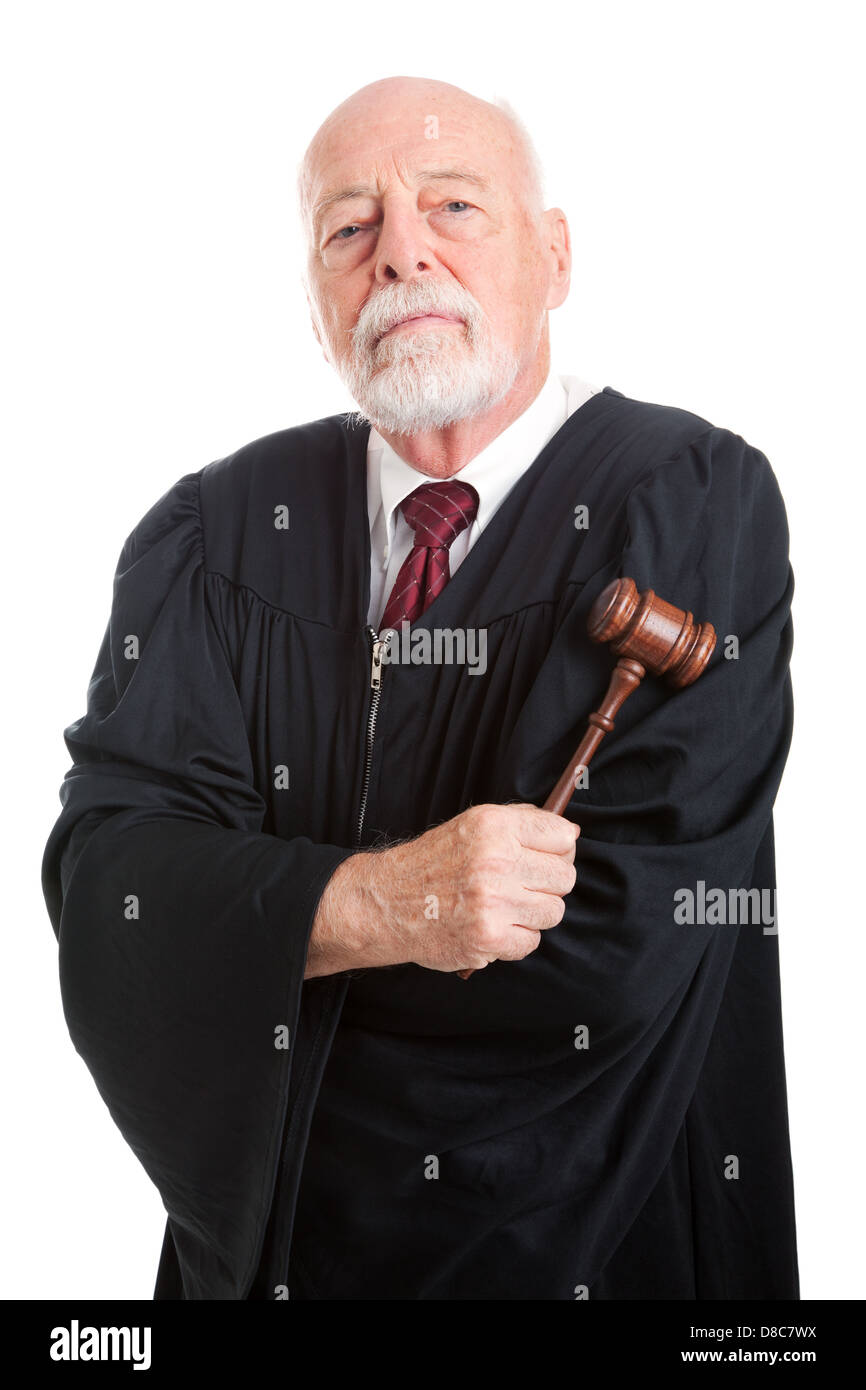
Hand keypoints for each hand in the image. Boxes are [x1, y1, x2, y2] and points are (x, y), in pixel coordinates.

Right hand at [305, 803, 578, 977]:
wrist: (386, 903)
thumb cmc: (432, 864)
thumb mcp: (472, 825)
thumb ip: (521, 823)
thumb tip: (570, 832)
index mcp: (494, 827)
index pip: (563, 836)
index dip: (559, 850)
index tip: (546, 858)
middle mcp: (496, 861)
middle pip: (564, 877)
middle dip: (547, 884)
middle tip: (522, 886)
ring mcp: (493, 902)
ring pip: (554, 911)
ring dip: (534, 913)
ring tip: (505, 907)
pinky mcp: (489, 939)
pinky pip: (532, 941)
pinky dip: (516, 939)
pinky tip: (494, 927)